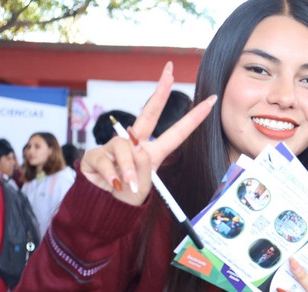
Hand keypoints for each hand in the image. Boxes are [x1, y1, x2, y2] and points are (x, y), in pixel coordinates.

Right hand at [79, 61, 216, 205]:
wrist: (104, 205)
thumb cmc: (129, 194)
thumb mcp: (143, 185)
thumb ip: (142, 166)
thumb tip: (135, 145)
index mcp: (154, 152)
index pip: (178, 132)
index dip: (195, 117)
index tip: (211, 100)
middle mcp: (136, 144)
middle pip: (149, 113)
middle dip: (160, 91)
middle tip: (170, 70)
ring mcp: (115, 146)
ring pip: (125, 147)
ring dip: (128, 168)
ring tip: (128, 183)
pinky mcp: (96, 154)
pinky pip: (106, 160)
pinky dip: (111, 174)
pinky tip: (113, 182)